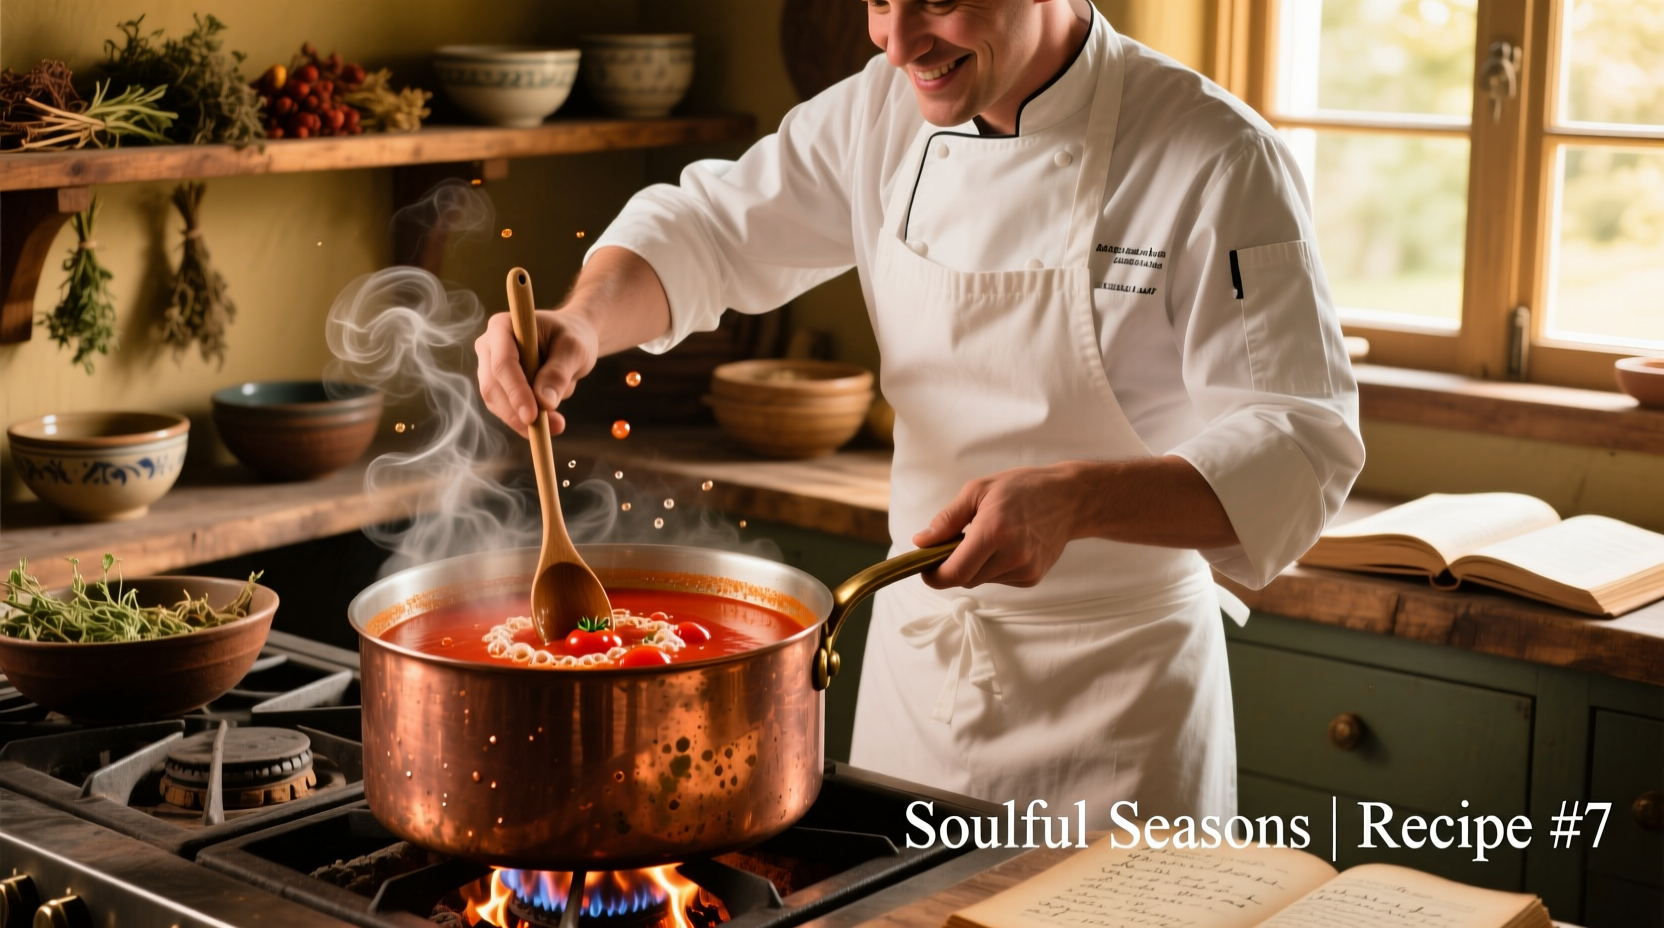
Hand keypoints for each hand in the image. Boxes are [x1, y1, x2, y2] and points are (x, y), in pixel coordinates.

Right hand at [474, 309, 598, 437]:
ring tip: (557, 424)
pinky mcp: (497, 387)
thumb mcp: (574, 350)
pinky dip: (524, 421)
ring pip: (496, 402)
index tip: (532, 416)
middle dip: (519, 412)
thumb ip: (559, 373)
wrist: (571, 342)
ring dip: (524, 420)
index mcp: (502, 327)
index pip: (503, 364)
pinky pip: (505, 410)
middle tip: (554, 427)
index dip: (516, 391)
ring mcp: (489, 368)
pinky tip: (548, 423)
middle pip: (493, 386)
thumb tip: (544, 403)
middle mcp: (489, 347)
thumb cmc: (573, 337)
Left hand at [911, 463, 1085, 588]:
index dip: (934, 577)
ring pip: (982, 580)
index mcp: (994, 532)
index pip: (955, 572)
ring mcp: (1025, 569)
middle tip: (956, 542)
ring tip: (989, 538)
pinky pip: (999, 580)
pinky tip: (1006, 546)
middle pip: (965, 579)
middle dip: (953, 566)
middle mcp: (1012, 555)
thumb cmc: (1021, 488)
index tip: (926, 570)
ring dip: (975, 566)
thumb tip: (921, 542)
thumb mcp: (978, 491)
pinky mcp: (1033, 577)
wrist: (1069, 499)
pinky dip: (993, 567)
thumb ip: (947, 519)